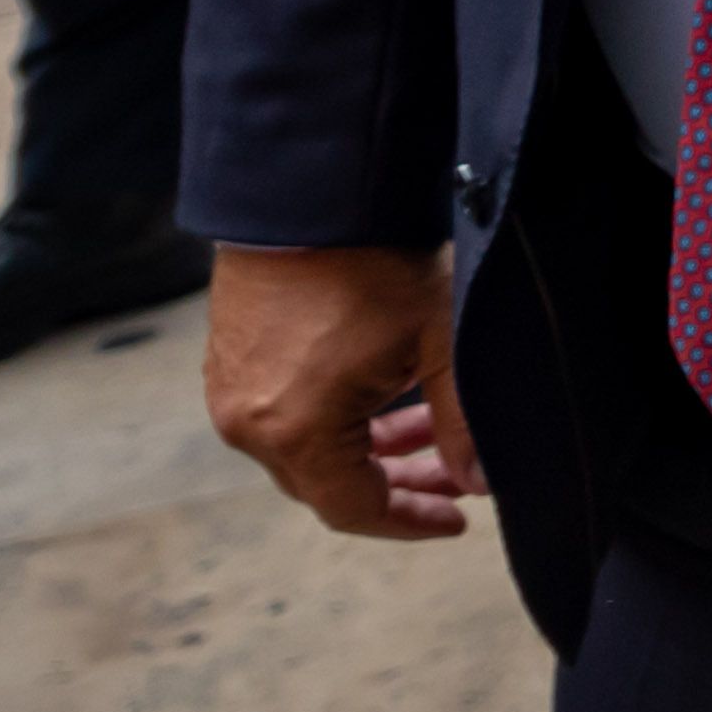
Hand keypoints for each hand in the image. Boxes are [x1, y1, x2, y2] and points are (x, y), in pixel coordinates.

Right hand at [206, 244, 480, 540]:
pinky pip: (285, 415)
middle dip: (398, 485)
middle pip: (327, 485)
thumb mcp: (439, 345)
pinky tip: (387, 401)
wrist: (309, 191)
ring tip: (433, 431)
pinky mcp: (228, 362)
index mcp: (294, 430)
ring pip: (307, 449)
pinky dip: (338, 421)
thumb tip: (482, 481)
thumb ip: (463, 423)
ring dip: (371, 449)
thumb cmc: (375, 264)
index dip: (408, 520)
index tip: (457, 518)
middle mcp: (248, 423)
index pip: (353, 509)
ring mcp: (229, 391)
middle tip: (456, 476)